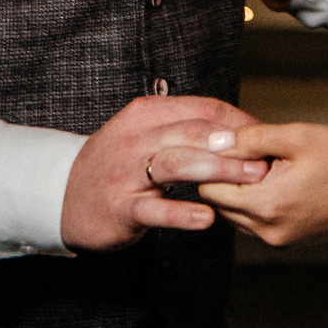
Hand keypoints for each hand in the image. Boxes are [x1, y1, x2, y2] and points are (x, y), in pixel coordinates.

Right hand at [59, 94, 268, 251]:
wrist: (60, 195)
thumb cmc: (117, 164)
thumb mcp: (145, 134)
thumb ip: (185, 128)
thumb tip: (241, 129)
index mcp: (146, 114)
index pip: (202, 109)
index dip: (239, 121)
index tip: (267, 136)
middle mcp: (136, 138)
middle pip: (193, 133)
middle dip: (235, 144)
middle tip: (267, 157)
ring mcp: (126, 173)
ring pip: (177, 163)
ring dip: (217, 169)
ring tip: (250, 178)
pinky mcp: (119, 208)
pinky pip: (153, 210)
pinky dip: (180, 214)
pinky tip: (207, 218)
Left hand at [200, 122, 327, 248]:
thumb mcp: (298, 136)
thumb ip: (251, 139)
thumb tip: (213, 142)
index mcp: (266, 206)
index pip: (209, 188)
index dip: (217, 161)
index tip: (238, 142)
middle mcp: (268, 231)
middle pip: (220, 203)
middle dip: (229, 176)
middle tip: (260, 151)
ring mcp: (280, 240)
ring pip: (237, 214)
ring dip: (244, 189)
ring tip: (275, 165)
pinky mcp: (291, 241)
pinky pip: (257, 221)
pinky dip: (260, 201)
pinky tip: (285, 179)